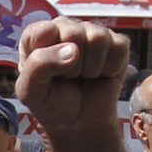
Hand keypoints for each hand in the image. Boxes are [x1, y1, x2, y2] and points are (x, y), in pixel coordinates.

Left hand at [16, 19, 131, 151]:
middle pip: (74, 34)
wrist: (80, 124)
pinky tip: (101, 75)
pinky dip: (111, 69)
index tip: (48, 75)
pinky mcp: (117, 43)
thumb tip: (73, 50)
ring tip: (84, 76)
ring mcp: (93, 33)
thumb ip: (38, 67)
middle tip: (69, 78)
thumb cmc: (53, 103)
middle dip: (72, 66)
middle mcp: (65, 28)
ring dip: (92, 68)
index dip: (49, 56)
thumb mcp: (31, 92)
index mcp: (38, 36)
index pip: (44, 31)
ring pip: (98, 39)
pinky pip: (119, 47)